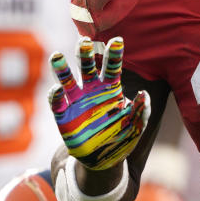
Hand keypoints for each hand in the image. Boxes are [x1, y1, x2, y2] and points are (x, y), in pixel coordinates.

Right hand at [48, 36, 149, 169]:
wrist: (103, 159)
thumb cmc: (121, 137)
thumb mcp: (136, 126)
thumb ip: (141, 110)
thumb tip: (143, 94)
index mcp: (110, 89)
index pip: (112, 67)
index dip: (114, 54)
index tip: (117, 40)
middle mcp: (91, 90)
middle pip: (87, 67)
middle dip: (85, 53)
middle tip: (84, 41)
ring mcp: (76, 101)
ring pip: (67, 80)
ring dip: (62, 68)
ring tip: (57, 56)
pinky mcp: (63, 115)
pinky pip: (57, 102)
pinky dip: (56, 95)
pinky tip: (58, 90)